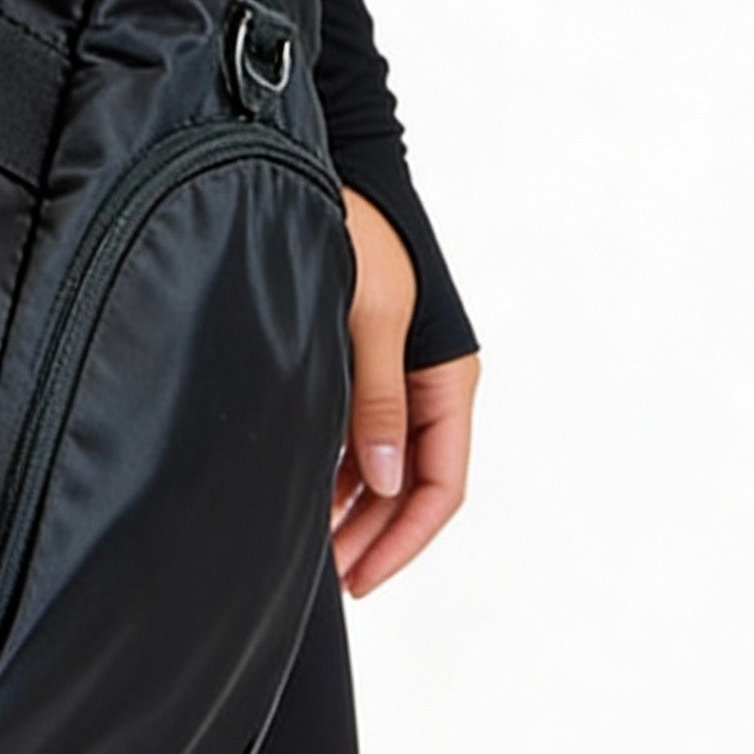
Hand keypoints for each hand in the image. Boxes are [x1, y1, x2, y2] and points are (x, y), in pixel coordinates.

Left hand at [328, 183, 476, 597]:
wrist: (337, 174)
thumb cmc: (359, 234)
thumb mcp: (370, 318)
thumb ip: (378, 400)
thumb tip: (385, 481)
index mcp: (449, 379)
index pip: (443, 484)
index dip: (405, 539)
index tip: (363, 578)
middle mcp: (430, 386)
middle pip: (414, 487)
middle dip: (375, 537)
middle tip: (331, 579)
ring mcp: (397, 379)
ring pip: (384, 468)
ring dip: (353, 511)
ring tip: (311, 550)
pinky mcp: (361, 366)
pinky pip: (358, 438)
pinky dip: (336, 473)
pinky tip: (305, 499)